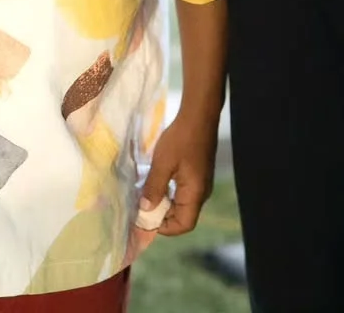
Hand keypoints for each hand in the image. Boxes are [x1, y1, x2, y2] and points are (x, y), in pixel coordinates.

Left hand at [138, 110, 218, 236]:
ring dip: (164, 203)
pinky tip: (156, 181)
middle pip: (183, 216)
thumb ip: (154, 188)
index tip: (145, 219)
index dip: (165, 228)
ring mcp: (201, 182)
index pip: (184, 225)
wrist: (199, 114)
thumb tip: (145, 210)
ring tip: (145, 195)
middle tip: (141, 207)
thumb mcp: (163, 163)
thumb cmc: (182, 138)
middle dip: (162, 215)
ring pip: (182, 204)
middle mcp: (201, 192)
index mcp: (195, 194)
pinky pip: (183, 192)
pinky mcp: (198, 173)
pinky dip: (169, 192)